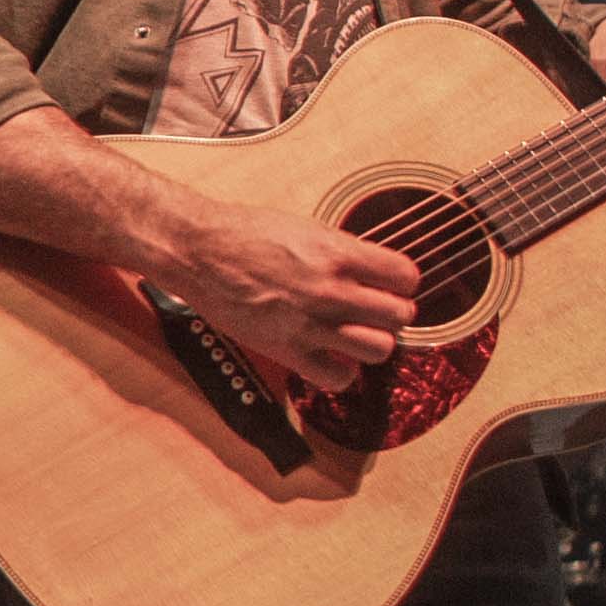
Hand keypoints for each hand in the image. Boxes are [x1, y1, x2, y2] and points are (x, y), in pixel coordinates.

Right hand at [145, 199, 416, 397]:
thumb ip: (343, 253)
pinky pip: (337, 377)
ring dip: (373, 343)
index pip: (406, 276)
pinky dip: (341, 372)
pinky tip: (332, 356)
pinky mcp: (287, 350)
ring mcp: (309, 322)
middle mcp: (328, 289)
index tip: (391, 285)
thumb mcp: (306, 228)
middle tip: (376, 311)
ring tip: (357, 334)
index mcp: (336, 252)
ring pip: (379, 349)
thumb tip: (374, 272)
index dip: (402, 282)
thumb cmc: (246, 234)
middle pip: (400, 316)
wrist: (199, 252)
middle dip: (392, 314)